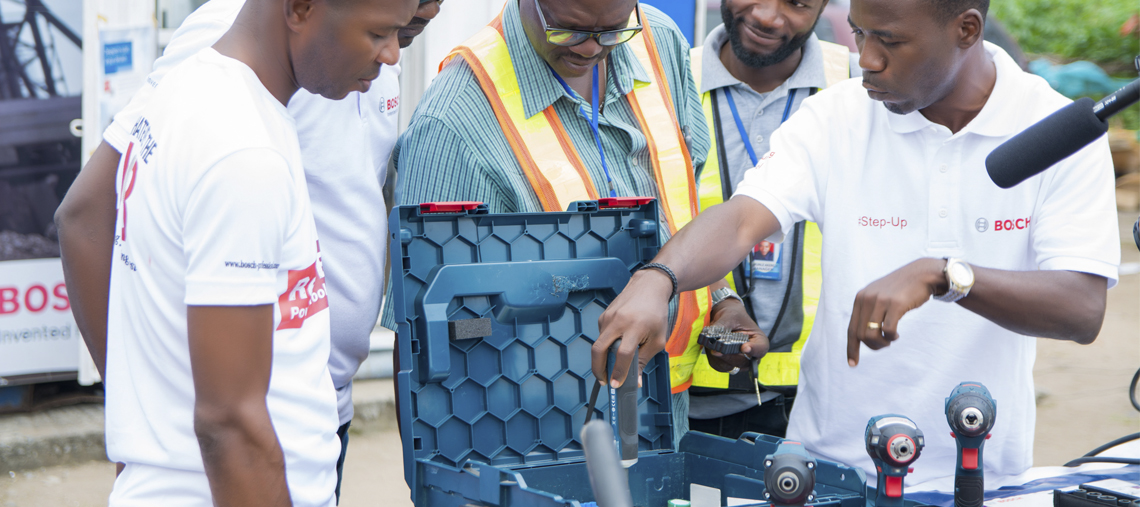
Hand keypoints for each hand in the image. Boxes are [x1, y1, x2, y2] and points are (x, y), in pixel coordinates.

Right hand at [593, 269, 673, 387]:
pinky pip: (602, 335)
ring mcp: (607, 317)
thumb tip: (635, 381)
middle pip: (598, 350)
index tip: (615, 385)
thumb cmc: (656, 314)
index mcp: (634, 327)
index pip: (622, 355)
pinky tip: (617, 344)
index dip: (618, 372)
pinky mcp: (603, 315)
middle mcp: (617, 321)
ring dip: (603, 357)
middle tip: (603, 381)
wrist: (649, 286)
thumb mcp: (657, 340)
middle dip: (598, 369)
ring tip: (613, 364)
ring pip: (598, 344)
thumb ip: (644, 360)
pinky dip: (606, 345)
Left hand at [705, 299, 768, 371]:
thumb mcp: (729, 316)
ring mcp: (740, 362)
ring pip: (729, 365)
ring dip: (718, 356)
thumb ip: (722, 326)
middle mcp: (752, 355)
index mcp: (759, 340)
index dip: (753, 349)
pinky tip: (710, 348)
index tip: (745, 347)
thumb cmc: (732, 315)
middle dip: (728, 354)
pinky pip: (720, 366)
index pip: (760, 348)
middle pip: (743, 361)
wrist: (725, 318)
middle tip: (716, 349)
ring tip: (711, 344)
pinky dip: (713, 358)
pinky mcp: (727, 364)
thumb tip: (712, 338)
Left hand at [847, 258, 946, 365]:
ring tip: (890, 340)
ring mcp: (880, 301)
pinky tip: (896, 334)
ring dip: (882, 343)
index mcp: (860, 298)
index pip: (851, 329)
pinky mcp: (896, 304)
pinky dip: (891, 337)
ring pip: (872, 335)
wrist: (921, 274)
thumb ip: (868, 311)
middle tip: (884, 345)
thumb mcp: (879, 296)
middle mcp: (866, 299)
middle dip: (872, 346)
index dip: (851, 348)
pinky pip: (888, 330)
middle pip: (861, 335)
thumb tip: (862, 337)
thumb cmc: (901, 290)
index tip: (852, 364)